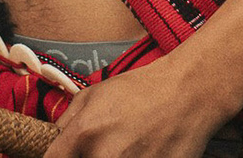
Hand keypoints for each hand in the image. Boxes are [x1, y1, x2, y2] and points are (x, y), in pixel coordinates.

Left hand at [44, 57, 233, 157]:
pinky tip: (142, 152)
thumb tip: (55, 143)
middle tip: (106, 146)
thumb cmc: (141, 90)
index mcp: (85, 133)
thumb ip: (67, 121)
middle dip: (90, 157)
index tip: (66, 155)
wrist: (187, 93)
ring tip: (127, 147)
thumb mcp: (94, 93)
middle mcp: (105, 156)